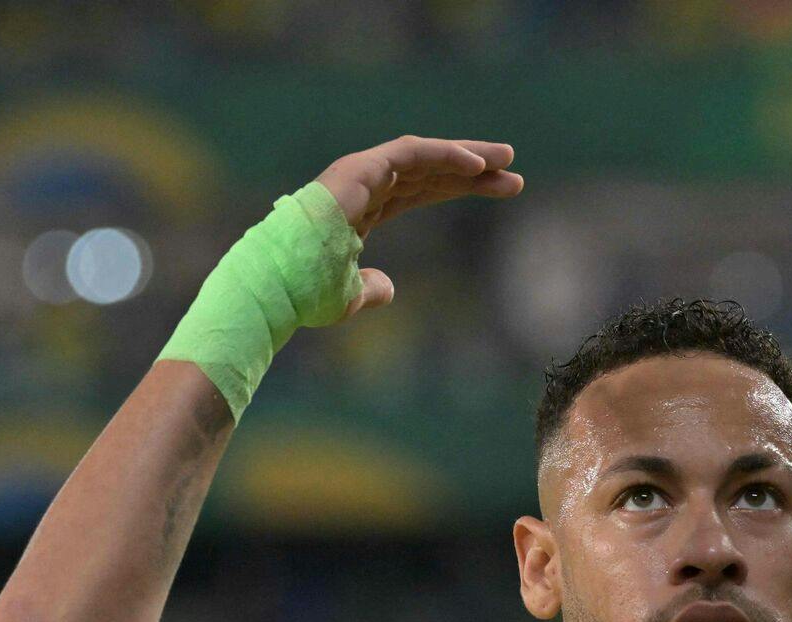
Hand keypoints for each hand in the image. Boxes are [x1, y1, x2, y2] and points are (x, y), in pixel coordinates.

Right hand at [315, 136, 523, 316]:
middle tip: (513, 172)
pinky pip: (410, 154)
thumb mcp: (349, 297)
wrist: (278, 283)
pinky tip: (476, 165)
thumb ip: (371, 289)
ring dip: (468, 157)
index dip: (459, 188)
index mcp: (364, 210)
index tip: (500, 189)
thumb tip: (389, 288)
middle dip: (473, 170)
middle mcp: (366, 186)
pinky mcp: (359, 168)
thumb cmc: (306, 293)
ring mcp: (361, 174)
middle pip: (430, 171)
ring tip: (507, 159)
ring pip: (425, 157)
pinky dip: (444, 155)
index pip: (421, 191)